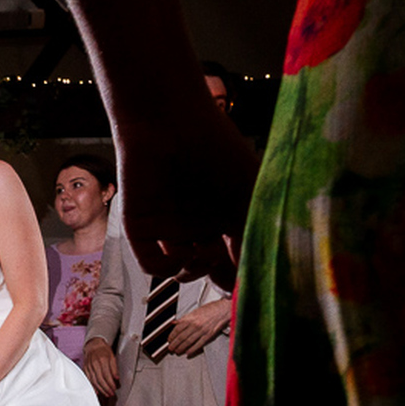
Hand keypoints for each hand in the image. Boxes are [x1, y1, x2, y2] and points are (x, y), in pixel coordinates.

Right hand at [81, 336, 118, 398]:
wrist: (93, 345)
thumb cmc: (104, 351)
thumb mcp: (112, 357)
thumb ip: (114, 368)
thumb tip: (117, 379)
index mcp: (102, 360)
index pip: (107, 375)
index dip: (111, 383)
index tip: (114, 389)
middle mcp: (94, 364)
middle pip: (100, 379)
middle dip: (106, 388)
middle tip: (111, 393)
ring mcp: (88, 367)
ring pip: (94, 381)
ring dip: (100, 389)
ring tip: (106, 394)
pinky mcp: (85, 369)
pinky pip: (88, 379)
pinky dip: (92, 386)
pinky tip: (96, 391)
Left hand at [117, 124, 255, 290]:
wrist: (169, 122)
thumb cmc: (216, 149)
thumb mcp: (249, 195)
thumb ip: (256, 235)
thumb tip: (262, 273)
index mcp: (227, 215)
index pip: (237, 257)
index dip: (244, 274)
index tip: (253, 283)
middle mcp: (200, 223)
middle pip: (211, 268)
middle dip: (221, 277)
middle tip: (230, 276)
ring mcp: (171, 226)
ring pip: (183, 270)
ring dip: (196, 271)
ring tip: (207, 253)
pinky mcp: (142, 227)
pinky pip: (151, 264)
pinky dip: (167, 269)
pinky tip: (181, 256)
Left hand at [166, 298, 229, 357]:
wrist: (222, 310)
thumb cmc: (210, 309)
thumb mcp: (194, 311)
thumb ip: (184, 318)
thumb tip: (174, 323)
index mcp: (190, 318)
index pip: (177, 329)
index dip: (172, 336)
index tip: (169, 340)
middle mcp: (194, 325)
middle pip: (181, 337)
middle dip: (174, 344)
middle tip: (171, 349)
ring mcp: (202, 331)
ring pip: (188, 342)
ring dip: (181, 348)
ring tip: (177, 351)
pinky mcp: (208, 336)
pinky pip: (198, 344)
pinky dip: (192, 349)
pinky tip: (188, 352)